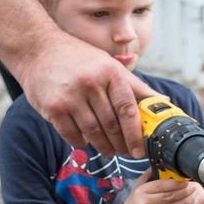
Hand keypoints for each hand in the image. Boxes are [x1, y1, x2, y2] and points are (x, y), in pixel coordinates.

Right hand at [20, 31, 156, 157]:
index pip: (128, 109)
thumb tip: (164, 101)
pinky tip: (85, 143)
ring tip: (108, 151)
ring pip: (92, 131)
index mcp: (111, 73)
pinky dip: (80, 142)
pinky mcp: (52, 107)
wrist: (39, 50)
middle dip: (121, 143)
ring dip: (103, 146)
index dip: (135, 134)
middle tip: (126, 153)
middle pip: (111, 124)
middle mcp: (91, 84)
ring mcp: (70, 96)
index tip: (139, 149)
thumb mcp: (111, 66)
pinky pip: (70, 134)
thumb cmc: (81, 59)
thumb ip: (136, 86)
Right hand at [105, 170, 198, 203]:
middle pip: (171, 196)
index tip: (186, 180)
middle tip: (195, 187)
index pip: (162, 185)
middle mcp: (146, 203)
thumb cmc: (135, 202)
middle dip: (186, 191)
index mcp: (142, 191)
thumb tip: (163, 162)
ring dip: (188, 202)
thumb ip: (150, 174)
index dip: (177, 183)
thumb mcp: (138, 186)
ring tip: (196, 196)